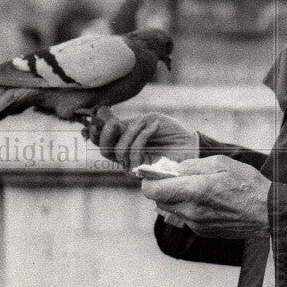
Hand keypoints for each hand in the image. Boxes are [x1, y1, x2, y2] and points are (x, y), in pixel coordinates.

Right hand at [82, 106, 197, 175]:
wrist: (189, 142)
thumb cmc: (169, 131)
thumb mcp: (146, 121)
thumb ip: (126, 123)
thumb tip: (104, 119)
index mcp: (123, 144)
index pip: (103, 142)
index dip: (97, 130)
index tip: (101, 114)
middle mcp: (125, 158)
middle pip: (105, 151)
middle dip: (106, 134)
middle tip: (114, 121)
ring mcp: (134, 167)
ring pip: (120, 151)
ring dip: (131, 132)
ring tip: (145, 120)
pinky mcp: (143, 173)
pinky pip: (135, 154)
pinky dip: (142, 137)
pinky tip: (153, 127)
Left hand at [140, 154, 270, 238]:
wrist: (268, 213)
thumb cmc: (247, 184)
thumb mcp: (221, 163)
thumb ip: (193, 165)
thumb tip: (173, 169)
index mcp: (195, 190)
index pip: (153, 190)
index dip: (148, 180)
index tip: (154, 173)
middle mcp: (191, 210)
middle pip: (158, 200)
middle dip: (162, 187)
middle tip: (176, 176)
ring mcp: (196, 224)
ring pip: (171, 209)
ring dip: (175, 197)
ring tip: (193, 186)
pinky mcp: (203, 231)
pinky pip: (185, 217)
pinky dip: (188, 207)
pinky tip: (206, 199)